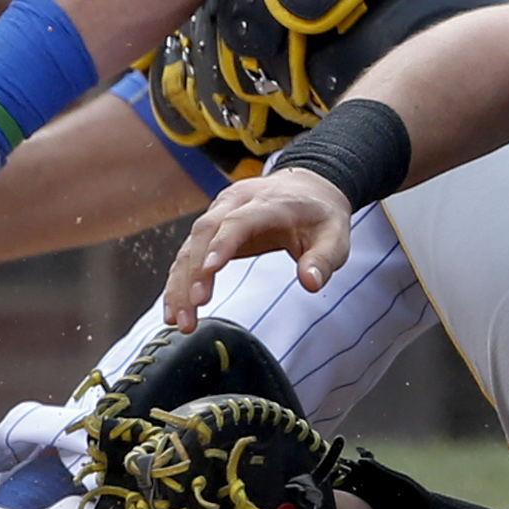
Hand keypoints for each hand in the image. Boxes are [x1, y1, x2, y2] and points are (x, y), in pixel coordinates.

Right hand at [163, 168, 355, 331]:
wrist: (309, 187)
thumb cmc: (320, 216)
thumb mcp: (334, 237)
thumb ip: (324, 260)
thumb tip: (311, 284)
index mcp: (270, 202)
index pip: (239, 221)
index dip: (222, 244)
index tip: (209, 271)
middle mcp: (237, 202)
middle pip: (206, 232)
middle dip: (194, 272)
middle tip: (194, 308)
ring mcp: (220, 211)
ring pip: (191, 244)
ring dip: (180, 283)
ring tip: (179, 320)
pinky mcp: (212, 226)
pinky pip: (189, 252)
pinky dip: (178, 280)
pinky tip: (173, 309)